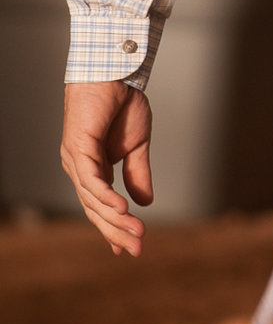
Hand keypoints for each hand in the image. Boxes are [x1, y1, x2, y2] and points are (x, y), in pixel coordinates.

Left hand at [61, 81, 153, 255]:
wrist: (116, 74)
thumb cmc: (122, 104)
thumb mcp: (138, 146)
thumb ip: (138, 174)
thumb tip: (145, 202)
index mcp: (92, 169)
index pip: (100, 207)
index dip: (113, 228)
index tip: (127, 249)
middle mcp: (79, 169)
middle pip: (95, 209)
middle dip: (116, 231)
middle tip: (137, 249)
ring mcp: (75, 159)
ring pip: (93, 199)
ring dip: (115, 218)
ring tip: (135, 232)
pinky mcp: (77, 147)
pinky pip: (91, 179)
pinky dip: (105, 196)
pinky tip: (120, 208)